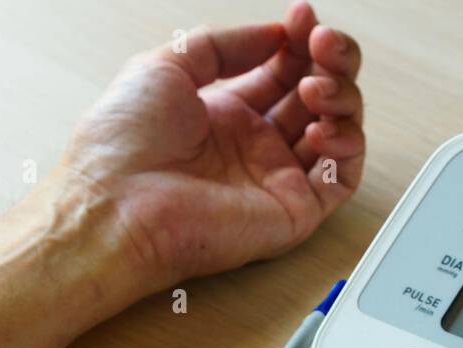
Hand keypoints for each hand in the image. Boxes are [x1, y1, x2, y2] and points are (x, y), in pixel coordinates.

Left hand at [33, 1, 363, 324]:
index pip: (284, 71)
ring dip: (341, 98)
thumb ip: (223, 45)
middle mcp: (254, 145)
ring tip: (316, 86)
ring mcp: (275, 178)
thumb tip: (273, 34)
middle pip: (317, 97)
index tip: (303, 17)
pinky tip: (322, 126)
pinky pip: (341, 180)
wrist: (115, 205)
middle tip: (323, 44)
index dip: (301, 42)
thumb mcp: (166, 65)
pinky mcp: (292, 212)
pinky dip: (347, 147)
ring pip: (338, 132)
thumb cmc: (122, 146)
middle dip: (331, 63)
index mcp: (225, 113)